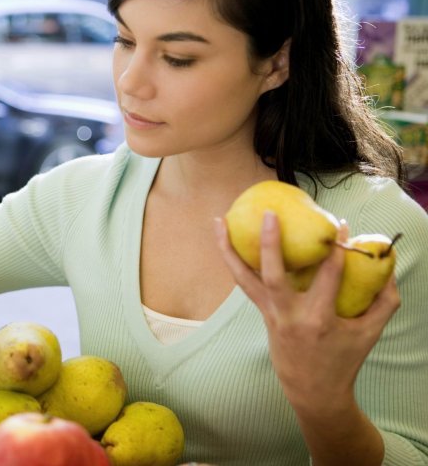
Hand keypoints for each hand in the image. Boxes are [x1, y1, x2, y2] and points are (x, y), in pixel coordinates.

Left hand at [213, 211, 399, 413]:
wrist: (311, 390)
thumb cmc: (343, 359)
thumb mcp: (369, 333)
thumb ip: (383, 301)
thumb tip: (386, 266)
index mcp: (319, 319)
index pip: (328, 275)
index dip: (335, 248)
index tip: (338, 224)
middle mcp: (289, 314)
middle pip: (273, 275)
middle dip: (269, 244)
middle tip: (269, 214)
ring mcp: (270, 313)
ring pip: (243, 278)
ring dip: (228, 249)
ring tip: (218, 221)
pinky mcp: (261, 312)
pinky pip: (243, 282)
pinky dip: (232, 260)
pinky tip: (223, 239)